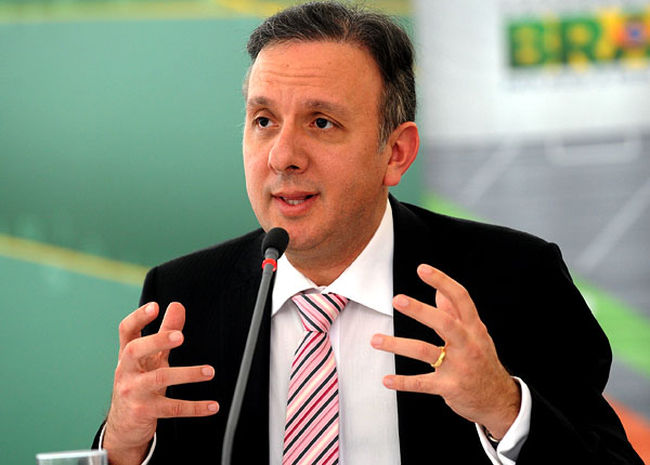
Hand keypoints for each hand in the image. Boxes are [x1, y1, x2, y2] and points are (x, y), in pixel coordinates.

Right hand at [103, 302, 218, 464]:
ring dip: (187, 374)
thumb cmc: (139, 384)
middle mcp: (127, 371)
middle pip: (135, 351)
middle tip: (180, 336)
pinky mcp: (145, 412)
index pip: (126, 331)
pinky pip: (173, 408)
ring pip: (159, 379)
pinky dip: (195, 407)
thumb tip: (177, 305)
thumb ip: (165, 332)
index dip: (138, 317)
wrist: (124, 426)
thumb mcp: (151, 358)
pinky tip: (212, 406)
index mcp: (128, 355)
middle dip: (157, 341)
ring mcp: (134, 392)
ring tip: (209, 371)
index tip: (155, 306)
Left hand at [371, 264, 519, 438]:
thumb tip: (438, 291)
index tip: (422, 269)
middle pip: (444, 323)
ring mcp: (459, 367)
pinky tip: (386, 379)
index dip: (442, 281)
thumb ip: (455, 313)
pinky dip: (403, 381)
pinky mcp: (450, 387)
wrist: (499, 399)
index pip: (460, 299)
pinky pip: (422, 383)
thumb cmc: (482, 361)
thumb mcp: (476, 335)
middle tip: (398, 300)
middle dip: (420, 310)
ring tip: (375, 340)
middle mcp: (467, 344)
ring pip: (425, 351)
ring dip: (397, 345)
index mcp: (473, 328)